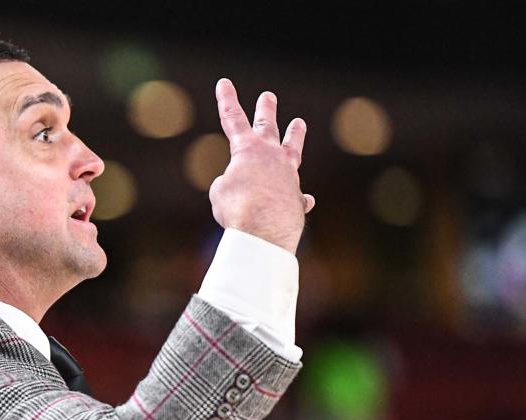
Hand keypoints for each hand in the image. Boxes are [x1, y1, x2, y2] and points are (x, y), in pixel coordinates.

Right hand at [209, 78, 314, 253]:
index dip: (227, 100)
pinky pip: (299, 196)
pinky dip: (298, 198)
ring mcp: (288, 175)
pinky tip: (305, 200)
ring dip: (295, 135)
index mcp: (247, 149)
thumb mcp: (220, 192)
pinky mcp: (297, 198)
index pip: (233, 119)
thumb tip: (252, 189)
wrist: (265, 232)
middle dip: (266, 110)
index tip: (224, 82)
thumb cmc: (237, 208)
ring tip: (299, 123)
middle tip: (268, 96)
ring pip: (293, 150)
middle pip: (268, 127)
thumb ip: (231, 183)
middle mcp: (272, 156)